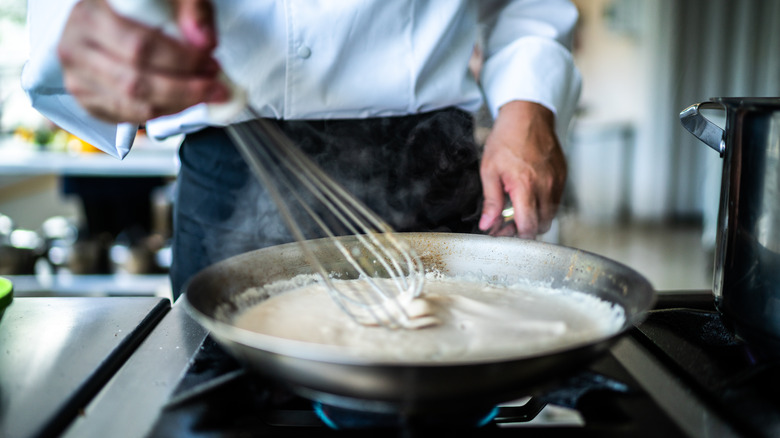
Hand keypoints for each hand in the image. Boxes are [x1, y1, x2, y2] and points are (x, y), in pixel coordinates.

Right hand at [58, 0, 228, 123]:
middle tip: (215, 86)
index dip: (182, 60)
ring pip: (133, 105)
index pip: (140, 46)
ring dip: (178, 105)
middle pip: (136, 82)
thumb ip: (189, 9)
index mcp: (91, 15)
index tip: (210, 62)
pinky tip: (182, 101)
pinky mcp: (86, 101)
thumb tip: (205, 42)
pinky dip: (162, 113)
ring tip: (204, 94)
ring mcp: (77, 78)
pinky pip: (128, 117)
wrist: (102, 21)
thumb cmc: (133, 7)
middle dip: (185, 89)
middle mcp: (75, 48)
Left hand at [478, 101, 566, 237]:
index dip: (515, 235)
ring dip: (535, 218)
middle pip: (541, 225)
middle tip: (508, 221)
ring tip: (518, 207)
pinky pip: (556, 201)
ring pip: (550, 215)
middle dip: (524, 228)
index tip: (502, 231)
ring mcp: (557, 182)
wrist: (528, 115)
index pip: (528, 226)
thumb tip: (488, 225)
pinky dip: (544, 205)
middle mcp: (546, 186)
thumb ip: (491, 201)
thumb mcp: (489, 170)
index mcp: (525, 185)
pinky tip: (530, 195)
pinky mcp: (563, 177)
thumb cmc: (507, 139)